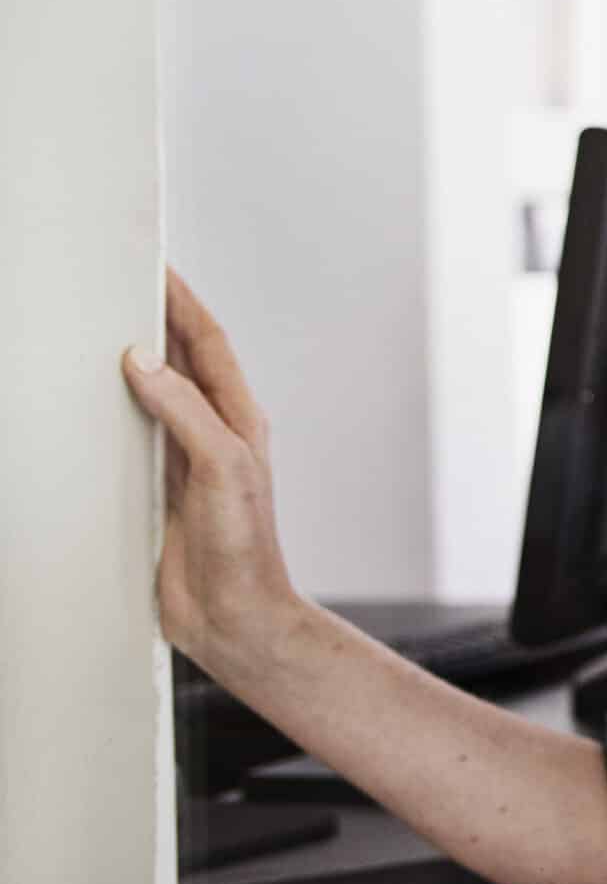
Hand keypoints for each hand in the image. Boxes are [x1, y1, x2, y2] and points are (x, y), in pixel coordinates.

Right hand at [119, 267, 300, 666]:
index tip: (155, 267)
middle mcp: (212, 432)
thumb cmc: (244, 548)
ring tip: (95, 329)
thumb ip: (185, 413)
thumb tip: (145, 359)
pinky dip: (108, 413)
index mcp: (237, 418)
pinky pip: (129, 438)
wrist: (233, 616)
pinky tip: (84, 404)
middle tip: (116, 286)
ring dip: (127, 364)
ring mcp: (182, 460)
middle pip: (178, 361)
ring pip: (150, 396)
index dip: (181, 302)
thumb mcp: (221, 469)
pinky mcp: (156, 490)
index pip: (206, 344)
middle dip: (151, 321)